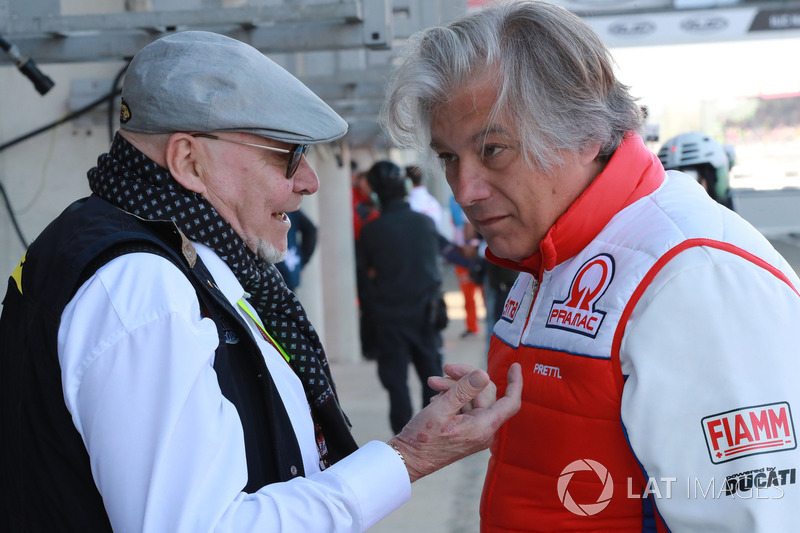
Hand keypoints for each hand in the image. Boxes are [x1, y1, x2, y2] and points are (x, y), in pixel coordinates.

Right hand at [388, 363, 521, 482]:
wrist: (409, 460)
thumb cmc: (423, 438)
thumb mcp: (442, 409)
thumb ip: (464, 390)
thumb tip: (484, 374)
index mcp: (484, 427)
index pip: (510, 402)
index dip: (515, 382)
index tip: (515, 366)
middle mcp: (483, 430)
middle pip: (485, 393)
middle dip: (465, 378)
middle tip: (445, 368)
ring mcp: (475, 431)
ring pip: (473, 398)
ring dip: (454, 387)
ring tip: (433, 383)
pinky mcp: (465, 430)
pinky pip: (465, 407)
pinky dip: (452, 397)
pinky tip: (436, 397)